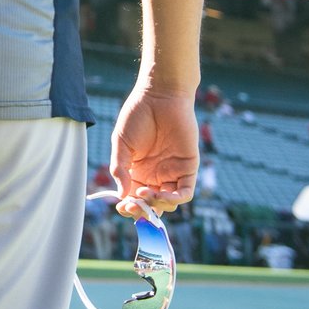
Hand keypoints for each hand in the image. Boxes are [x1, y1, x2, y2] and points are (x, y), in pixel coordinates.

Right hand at [110, 86, 198, 218]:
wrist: (159, 97)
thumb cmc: (137, 116)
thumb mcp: (122, 143)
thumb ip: (120, 169)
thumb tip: (121, 195)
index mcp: (137, 171)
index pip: (134, 198)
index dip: (129, 207)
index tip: (122, 207)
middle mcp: (155, 175)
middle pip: (151, 205)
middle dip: (143, 211)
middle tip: (135, 205)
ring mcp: (172, 172)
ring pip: (168, 203)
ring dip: (157, 205)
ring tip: (147, 192)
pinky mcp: (188, 168)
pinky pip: (185, 192)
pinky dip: (176, 199)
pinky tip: (164, 194)